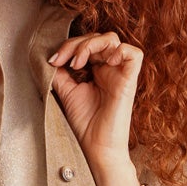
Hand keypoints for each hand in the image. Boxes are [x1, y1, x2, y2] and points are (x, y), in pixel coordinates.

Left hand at [47, 31, 143, 169]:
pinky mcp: (130, 81)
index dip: (68, 46)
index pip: (86, 44)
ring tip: (78, 63)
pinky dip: (119, 51)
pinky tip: (104, 62)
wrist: (96, 147)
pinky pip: (134, 53)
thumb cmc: (85, 124)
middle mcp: (109, 69)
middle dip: (76, 43)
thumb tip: (52, 56)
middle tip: (62, 61)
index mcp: (96, 70)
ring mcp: (120, 73)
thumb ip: (61, 73)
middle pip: (98, 38)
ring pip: (113, 40)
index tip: (53, 61)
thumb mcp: (66, 92)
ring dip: (91, 45)